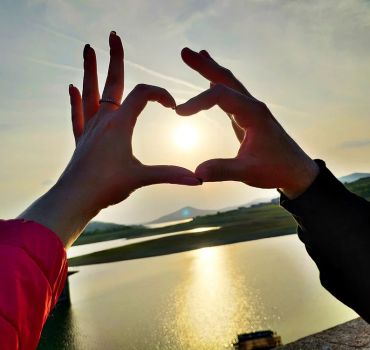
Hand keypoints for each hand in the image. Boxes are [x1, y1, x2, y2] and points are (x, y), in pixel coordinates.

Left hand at [18, 33, 199, 246]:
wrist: (75, 198)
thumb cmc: (106, 187)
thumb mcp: (141, 178)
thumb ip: (171, 175)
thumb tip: (198, 180)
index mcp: (120, 124)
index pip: (143, 95)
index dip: (160, 94)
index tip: (171, 106)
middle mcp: (103, 120)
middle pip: (111, 82)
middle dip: (115, 59)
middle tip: (113, 36)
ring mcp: (90, 128)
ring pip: (90, 92)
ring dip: (90, 70)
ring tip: (88, 49)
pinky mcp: (81, 139)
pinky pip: (78, 114)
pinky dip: (76, 100)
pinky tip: (72, 87)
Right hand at [177, 47, 318, 198]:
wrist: (296, 171)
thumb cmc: (276, 170)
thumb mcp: (249, 172)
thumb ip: (222, 171)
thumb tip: (196, 173)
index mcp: (253, 113)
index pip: (219, 96)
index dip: (197, 102)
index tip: (178, 113)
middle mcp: (252, 106)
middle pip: (226, 79)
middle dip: (205, 65)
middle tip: (185, 52)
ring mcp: (251, 111)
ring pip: (229, 84)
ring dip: (212, 70)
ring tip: (198, 56)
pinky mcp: (249, 118)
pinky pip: (231, 96)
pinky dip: (218, 85)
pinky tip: (212, 81)